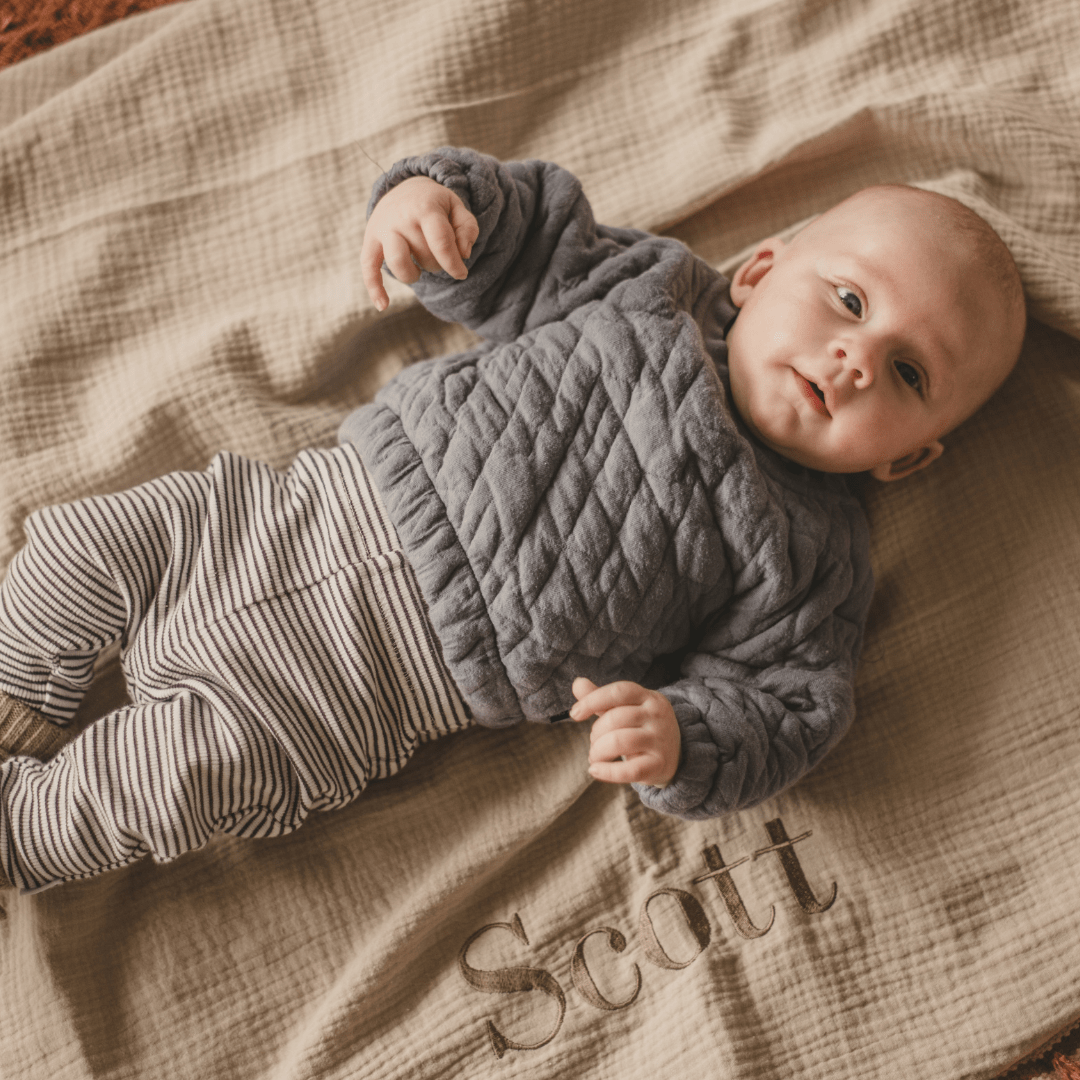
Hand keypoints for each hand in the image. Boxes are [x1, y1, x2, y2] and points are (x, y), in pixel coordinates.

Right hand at [361, 176, 479, 310]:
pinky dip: (374, 288)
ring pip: (398, 264)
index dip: (453, 264)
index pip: (441, 243)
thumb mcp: (456, 207)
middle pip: (424, 256)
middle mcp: (401, 218)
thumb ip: (467, 228)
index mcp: (425, 208)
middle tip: (437, 255)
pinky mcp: (370, 240)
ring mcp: (382, 228)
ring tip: (418, 269)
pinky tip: (383, 305)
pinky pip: (368, 267)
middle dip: (437, 264)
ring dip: (413, 275)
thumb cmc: (435, 204)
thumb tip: (463, 254)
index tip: (461, 273)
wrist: (405, 188)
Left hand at [570, 678, 680, 787]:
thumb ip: (601, 698)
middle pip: (615, 718)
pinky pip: (630, 770)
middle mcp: (657, 716)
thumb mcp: (625, 709)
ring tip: (595, 756)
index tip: (575, 714)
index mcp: (649, 697)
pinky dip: (607, 771)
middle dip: (595, 732)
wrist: (676, 754)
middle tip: (594, 741)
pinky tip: (595, 770)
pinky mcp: (660, 764)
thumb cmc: (641, 728)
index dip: (593, 700)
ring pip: (620, 742)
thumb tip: (577, 684)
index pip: (619, 691)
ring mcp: (660, 740)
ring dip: (598, 751)